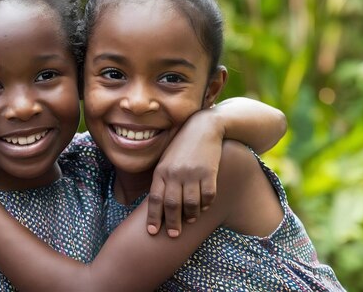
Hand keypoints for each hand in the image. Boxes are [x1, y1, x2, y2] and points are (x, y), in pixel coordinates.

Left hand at [147, 109, 222, 236]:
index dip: (153, 217)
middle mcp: (175, 173)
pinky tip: (203, 208)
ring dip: (191, 215)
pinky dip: (206, 205)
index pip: (154, 198)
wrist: (202, 128)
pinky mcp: (209, 172)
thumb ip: (161, 179)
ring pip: (191, 203)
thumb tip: (156, 204)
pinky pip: (208, 196)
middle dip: (172, 223)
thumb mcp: (166, 160)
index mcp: (161, 171)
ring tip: (190, 220)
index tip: (153, 231)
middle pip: (172, 205)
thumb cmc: (181, 147)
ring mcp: (192, 173)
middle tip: (174, 234)